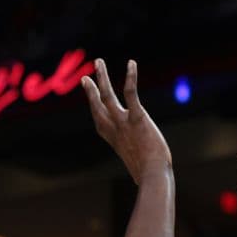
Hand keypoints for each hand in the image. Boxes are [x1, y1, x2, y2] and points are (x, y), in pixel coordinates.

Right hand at [82, 59, 171, 181]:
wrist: (151, 175)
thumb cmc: (148, 174)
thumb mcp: (138, 166)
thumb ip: (137, 161)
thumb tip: (142, 174)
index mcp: (113, 139)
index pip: (100, 121)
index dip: (94, 108)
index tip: (91, 99)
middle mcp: (114, 128)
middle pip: (97, 105)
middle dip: (91, 90)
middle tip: (85, 78)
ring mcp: (123, 122)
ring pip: (107, 95)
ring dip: (101, 76)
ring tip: (98, 62)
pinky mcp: (137, 118)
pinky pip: (130, 93)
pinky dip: (131, 77)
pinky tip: (131, 63)